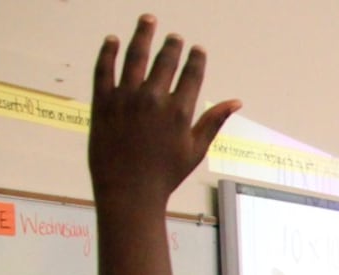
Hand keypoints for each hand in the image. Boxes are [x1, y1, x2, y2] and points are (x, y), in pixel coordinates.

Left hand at [89, 15, 240, 209]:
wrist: (129, 191)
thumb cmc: (165, 174)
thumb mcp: (196, 149)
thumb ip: (214, 121)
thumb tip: (236, 102)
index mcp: (179, 111)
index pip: (191, 74)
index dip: (195, 59)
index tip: (197, 49)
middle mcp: (153, 99)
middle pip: (165, 61)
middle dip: (171, 45)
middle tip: (174, 36)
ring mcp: (126, 98)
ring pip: (135, 57)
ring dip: (142, 35)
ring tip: (148, 21)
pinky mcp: (103, 102)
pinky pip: (104, 69)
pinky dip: (107, 52)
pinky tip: (112, 40)